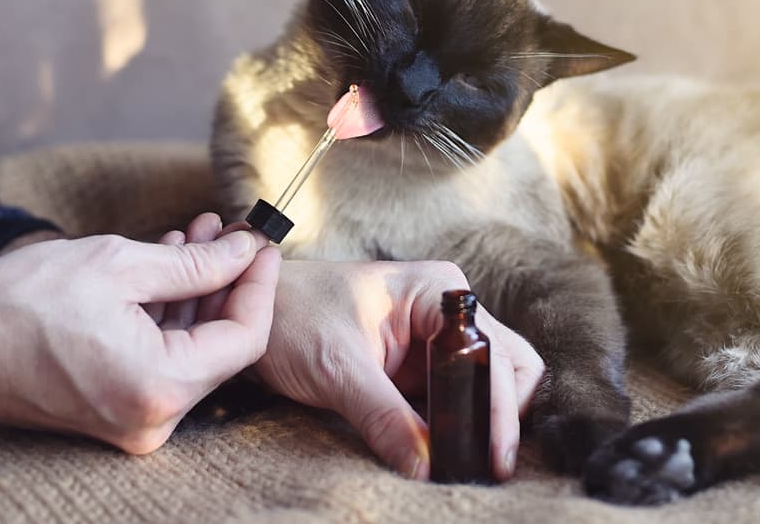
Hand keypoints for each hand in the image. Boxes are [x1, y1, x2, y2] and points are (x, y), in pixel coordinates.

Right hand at [0, 228, 279, 453]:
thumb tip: (246, 251)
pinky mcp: (117, 411)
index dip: (259, 285)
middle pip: (222, 346)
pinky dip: (170, 315)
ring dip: (198, 292)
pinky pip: (163, 359)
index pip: (246, 338)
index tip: (261, 244)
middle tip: (226, 230)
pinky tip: (168, 265)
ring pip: (193, 349)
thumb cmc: (22, 304)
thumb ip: (197, 263)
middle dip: (227, 282)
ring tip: (196, 234)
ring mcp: (135, 420)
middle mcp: (155, 417)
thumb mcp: (120, 265)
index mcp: (161, 385)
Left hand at [177, 213, 545, 481]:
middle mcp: (449, 308)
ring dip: (480, 422)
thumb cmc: (290, 316)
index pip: (495, 354)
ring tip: (463, 463)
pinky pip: (455, 397)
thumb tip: (426, 467)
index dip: (497, 408)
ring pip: (488, 383)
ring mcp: (436, 337)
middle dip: (501, 415)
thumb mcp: (336, 369)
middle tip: (483, 464)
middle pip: (509, 365)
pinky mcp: (420, 364)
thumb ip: (384, 416)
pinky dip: (457, 426)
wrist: (250, 309)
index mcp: (439, 291)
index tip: (492, 457)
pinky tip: (444, 454)